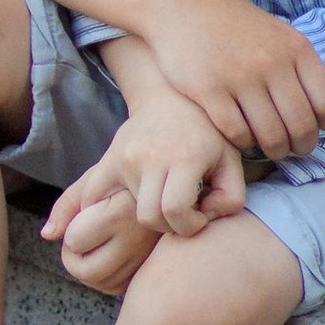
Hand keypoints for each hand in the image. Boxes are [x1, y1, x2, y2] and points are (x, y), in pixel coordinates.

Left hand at [41, 155, 158, 295]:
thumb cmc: (126, 177)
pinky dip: (106, 278)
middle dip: (72, 259)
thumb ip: (67, 204)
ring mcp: (149, 257)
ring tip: (92, 245)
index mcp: (122, 212)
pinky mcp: (153, 267)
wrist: (172, 183)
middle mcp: (139, 239)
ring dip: (88, 270)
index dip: (71, 229)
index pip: (74, 240)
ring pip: (103, 284)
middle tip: (77, 240)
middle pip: (87, 272)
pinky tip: (106, 255)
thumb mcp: (96, 178)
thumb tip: (46, 235)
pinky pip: (120, 288)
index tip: (84, 215)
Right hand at [111, 90, 246, 238]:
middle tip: (181, 213)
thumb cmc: (207, 135)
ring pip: (127, 213)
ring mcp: (124, 158)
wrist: (168, 99)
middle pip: (150, 217)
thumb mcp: (231, 162)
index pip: (175, 211)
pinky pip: (92, 198)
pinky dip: (99, 212)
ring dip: (148, 217)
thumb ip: (231, 199)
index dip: (190, 225)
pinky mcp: (107, 161)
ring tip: (163, 203)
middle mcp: (149, 157)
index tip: (199, 216)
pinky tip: (120, 211)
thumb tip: (203, 218)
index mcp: (183, 157)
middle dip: (169, 226)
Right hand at [125, 0, 324, 160]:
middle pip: (301, 126)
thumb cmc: (234, 24)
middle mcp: (271, 62)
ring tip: (269, 147)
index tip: (313, 129)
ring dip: (274, 150)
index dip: (324, 125)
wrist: (180, 3)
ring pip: (271, 136)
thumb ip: (308, 76)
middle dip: (301, 147)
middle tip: (291, 149)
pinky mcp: (209, 90)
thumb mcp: (280, 38)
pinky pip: (237, 133)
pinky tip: (242, 137)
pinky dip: (244, 143)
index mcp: (295, 48)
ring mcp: (239, 77)